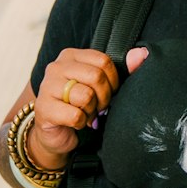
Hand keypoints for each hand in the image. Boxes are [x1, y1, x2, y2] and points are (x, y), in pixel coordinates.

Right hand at [31, 46, 148, 163]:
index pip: (103, 61)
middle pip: (96, 77)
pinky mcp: (44, 108)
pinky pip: (75, 115)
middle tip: (97, 106)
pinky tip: (75, 122)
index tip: (108, 92)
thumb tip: (142, 54)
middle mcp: (56, 67)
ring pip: (85, 95)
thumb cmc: (80, 105)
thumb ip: (124, 69)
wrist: (56, 133)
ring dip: (91, 110)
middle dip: (103, 97)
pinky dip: (81, 123)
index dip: (113, 81)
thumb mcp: (102, 86)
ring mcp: (47, 86)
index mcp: (71, 56)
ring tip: (85, 112)